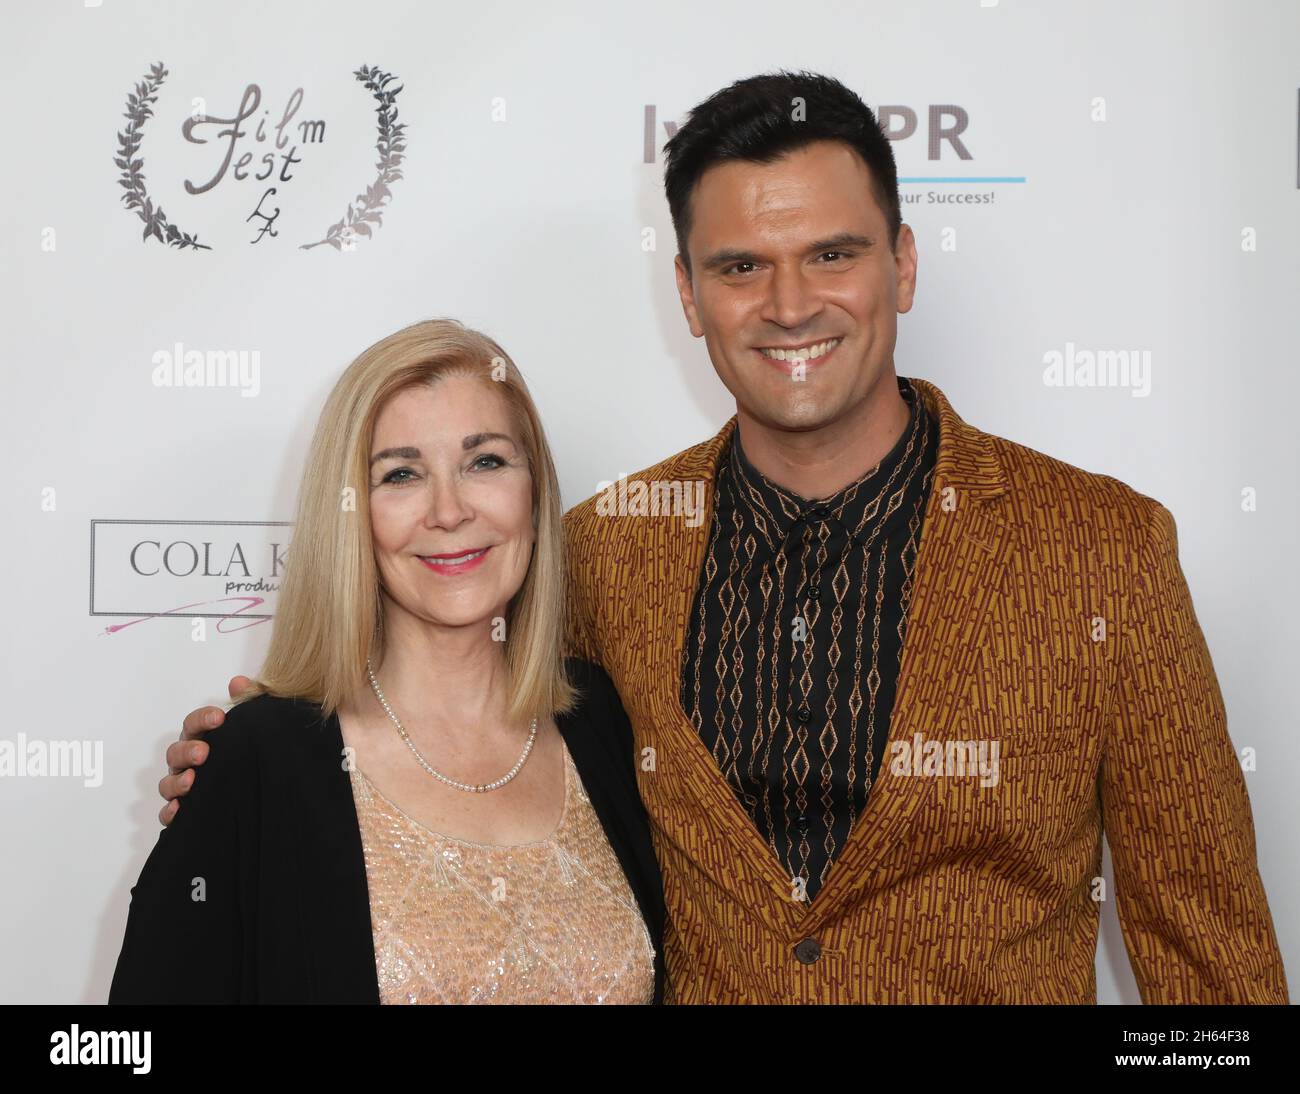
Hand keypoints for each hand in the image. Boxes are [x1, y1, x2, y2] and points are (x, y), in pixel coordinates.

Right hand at [158, 676, 253, 825]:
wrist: (264, 790)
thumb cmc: (250, 752)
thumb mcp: (256, 725)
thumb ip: (249, 701)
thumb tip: (238, 682)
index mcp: (202, 739)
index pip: (194, 724)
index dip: (202, 719)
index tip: (219, 717)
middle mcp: (188, 763)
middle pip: (176, 753)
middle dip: (187, 751)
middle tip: (204, 752)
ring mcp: (183, 787)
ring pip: (168, 783)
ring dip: (177, 781)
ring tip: (192, 780)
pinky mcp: (186, 813)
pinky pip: (168, 814)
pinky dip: (170, 812)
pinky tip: (179, 809)